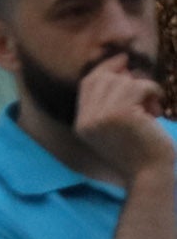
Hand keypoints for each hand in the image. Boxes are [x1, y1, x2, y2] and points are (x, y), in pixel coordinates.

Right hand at [74, 51, 170, 171]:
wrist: (148, 175)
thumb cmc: (139, 152)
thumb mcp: (115, 128)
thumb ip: (109, 103)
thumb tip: (123, 67)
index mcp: (82, 123)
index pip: (88, 83)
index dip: (106, 68)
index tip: (124, 63)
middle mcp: (87, 118)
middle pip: (102, 77)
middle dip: (126, 76)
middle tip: (145, 88)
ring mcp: (101, 116)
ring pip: (124, 81)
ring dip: (144, 88)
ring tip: (152, 108)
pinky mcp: (121, 114)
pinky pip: (140, 87)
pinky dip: (154, 93)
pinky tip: (157, 110)